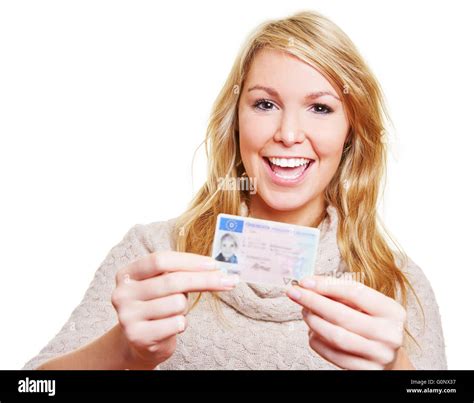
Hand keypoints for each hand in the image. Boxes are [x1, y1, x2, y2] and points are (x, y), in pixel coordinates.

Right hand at [112, 251, 238, 367]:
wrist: (139, 342)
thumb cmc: (157, 306)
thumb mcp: (163, 284)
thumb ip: (181, 273)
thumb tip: (217, 269)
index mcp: (127, 273)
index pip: (160, 260)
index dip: (189, 261)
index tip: (214, 264)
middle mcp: (122, 293)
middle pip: (172, 280)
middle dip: (205, 280)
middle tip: (228, 281)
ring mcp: (127, 315)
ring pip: (177, 303)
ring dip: (185, 307)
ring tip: (174, 313)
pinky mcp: (137, 336)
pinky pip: (176, 323)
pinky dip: (182, 323)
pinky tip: (171, 326)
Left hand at [286, 274, 407, 369]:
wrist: (389, 359)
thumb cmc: (373, 325)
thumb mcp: (367, 307)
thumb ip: (342, 295)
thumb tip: (309, 285)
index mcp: (392, 311)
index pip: (355, 292)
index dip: (327, 285)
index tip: (306, 281)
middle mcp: (389, 334)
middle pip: (342, 315)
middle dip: (313, 301)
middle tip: (295, 293)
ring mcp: (379, 355)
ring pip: (336, 336)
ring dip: (314, 321)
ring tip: (304, 312)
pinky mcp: (366, 371)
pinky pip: (333, 355)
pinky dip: (317, 341)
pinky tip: (312, 331)